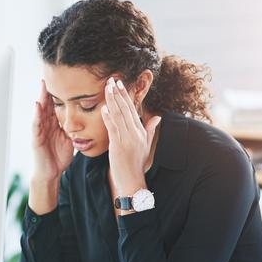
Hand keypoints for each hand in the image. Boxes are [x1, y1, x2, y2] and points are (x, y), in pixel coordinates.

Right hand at [31, 79, 73, 182]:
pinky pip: (36, 124)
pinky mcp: (36, 138)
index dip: (60, 92)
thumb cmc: (60, 157)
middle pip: (48, 104)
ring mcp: (40, 130)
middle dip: (49, 90)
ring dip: (41, 97)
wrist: (51, 174)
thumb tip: (89, 120)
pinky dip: (36, 114)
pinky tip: (37, 104)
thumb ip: (75, 129)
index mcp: (55, 124)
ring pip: (40, 110)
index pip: (57, 105)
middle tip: (51, 74)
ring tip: (42, 84)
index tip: (65, 79)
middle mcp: (46, 124)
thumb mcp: (70, 139)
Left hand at [101, 77, 160, 195]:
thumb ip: (150, 129)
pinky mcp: (118, 146)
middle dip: (118, 93)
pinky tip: (104, 109)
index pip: (132, 109)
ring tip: (106, 88)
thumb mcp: (146, 145)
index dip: (125, 96)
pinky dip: (108, 118)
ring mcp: (127, 139)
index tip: (119, 84)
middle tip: (112, 80)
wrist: (133, 181)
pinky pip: (113, 129)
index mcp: (140, 131)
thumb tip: (157, 117)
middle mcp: (135, 133)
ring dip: (112, 101)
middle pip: (126, 109)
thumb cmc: (137, 164)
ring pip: (119, 116)